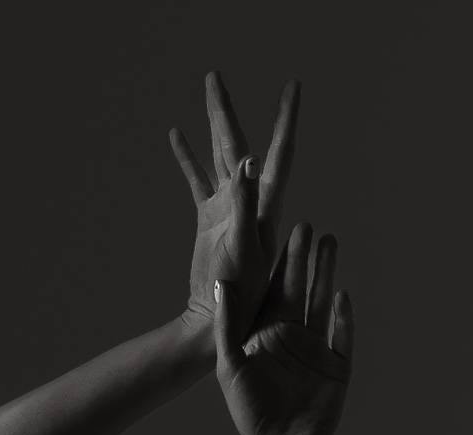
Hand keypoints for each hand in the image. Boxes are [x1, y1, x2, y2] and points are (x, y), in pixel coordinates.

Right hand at [170, 72, 300, 341]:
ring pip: (219, 155)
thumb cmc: (239, 295)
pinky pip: (197, 179)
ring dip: (211, 124)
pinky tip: (178, 135)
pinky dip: (188, 158)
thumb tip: (246, 161)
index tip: (293, 87)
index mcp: (266, 205)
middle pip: (239, 144)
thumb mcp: (244, 249)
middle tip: (214, 76)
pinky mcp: (208, 220)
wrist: (218, 319)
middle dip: (226, 110)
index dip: (286, 119)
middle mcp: (249, 200)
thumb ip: (244, 205)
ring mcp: (227, 208)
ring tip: (206, 90)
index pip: (279, 153)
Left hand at [212, 222, 353, 434]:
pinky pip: (343, 334)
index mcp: (266, 335)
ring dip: (327, 274)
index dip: (279, 261)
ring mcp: (316, 349)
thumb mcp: (231, 368)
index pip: (274, 290)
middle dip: (303, 258)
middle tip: (307, 226)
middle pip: (300, 288)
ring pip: (323, 302)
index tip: (282, 229)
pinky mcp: (337, 365)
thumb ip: (227, 326)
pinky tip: (343, 295)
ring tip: (331, 242)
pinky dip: (344, 316)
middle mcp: (292, 336)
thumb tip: (220, 284)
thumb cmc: (251, 414)